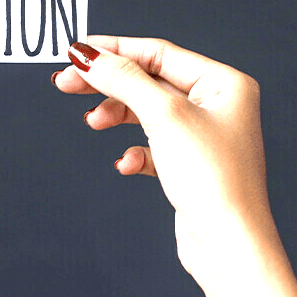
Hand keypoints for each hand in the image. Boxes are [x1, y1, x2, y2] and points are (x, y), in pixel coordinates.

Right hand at [53, 36, 296, 296]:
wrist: (229, 245)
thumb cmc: (214, 179)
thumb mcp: (163, 116)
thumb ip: (123, 79)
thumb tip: (88, 54)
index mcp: (223, 83)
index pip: (158, 53)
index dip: (114, 50)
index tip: (75, 52)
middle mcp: (218, 105)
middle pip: (148, 81)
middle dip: (107, 83)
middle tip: (67, 83)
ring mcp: (204, 136)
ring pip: (147, 112)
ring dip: (116, 115)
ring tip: (92, 123)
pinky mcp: (191, 165)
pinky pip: (153, 145)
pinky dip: (134, 151)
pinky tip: (126, 164)